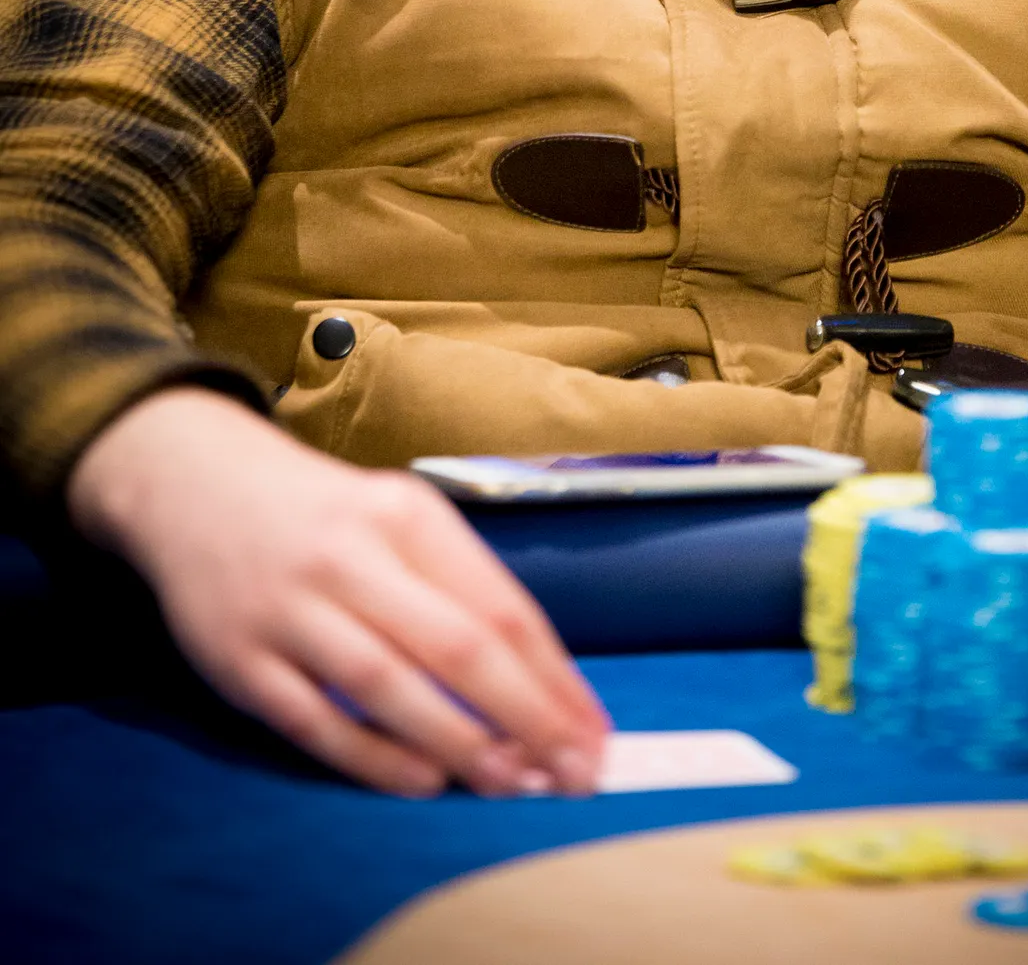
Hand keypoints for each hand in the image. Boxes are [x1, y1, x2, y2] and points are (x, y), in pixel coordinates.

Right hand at [67, 387, 609, 797]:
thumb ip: (461, 589)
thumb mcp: (401, 520)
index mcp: (406, 515)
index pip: (498, 604)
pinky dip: (371, 756)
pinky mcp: (240, 659)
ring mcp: (291, 608)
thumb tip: (540, 683)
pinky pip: (314, 720)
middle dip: (526, 715)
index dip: (553, 676)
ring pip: (386, 685)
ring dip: (458, 741)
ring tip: (512, 782)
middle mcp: (352, 556)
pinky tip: (423, 780)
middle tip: (571, 771)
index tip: (592, 730)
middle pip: (455, 644)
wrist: (196, 485)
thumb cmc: (326, 516)